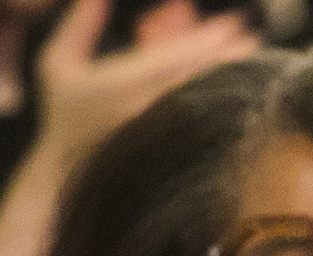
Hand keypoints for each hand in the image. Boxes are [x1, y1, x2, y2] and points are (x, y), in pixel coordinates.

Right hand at [27, 0, 256, 181]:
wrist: (67, 174)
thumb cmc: (62, 114)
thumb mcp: (56, 64)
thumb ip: (78, 26)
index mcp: (125, 84)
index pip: (178, 55)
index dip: (209, 37)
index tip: (235, 23)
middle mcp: (151, 110)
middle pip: (203, 76)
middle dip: (233, 55)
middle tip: (256, 38)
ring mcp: (165, 134)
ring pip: (208, 99)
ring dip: (234, 77)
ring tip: (256, 59)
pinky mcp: (175, 152)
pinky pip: (206, 121)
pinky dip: (223, 102)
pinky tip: (242, 89)